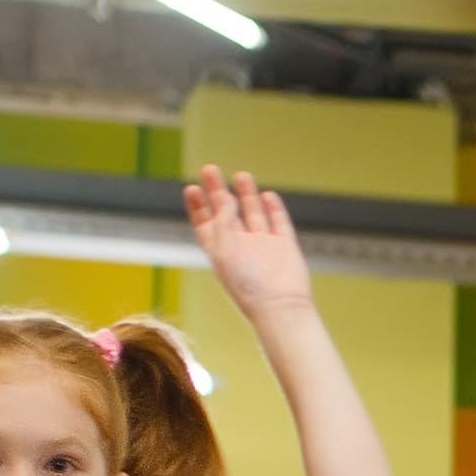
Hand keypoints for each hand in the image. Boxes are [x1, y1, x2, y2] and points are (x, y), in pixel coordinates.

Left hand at [185, 165, 312, 315]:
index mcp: (220, 251)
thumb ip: (223, 218)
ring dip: (245, 194)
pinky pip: (278, 222)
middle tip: (209, 168)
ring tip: (240, 174)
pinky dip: (273, 208)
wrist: (279, 306)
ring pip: (253, 214)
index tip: (191, 187)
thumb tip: (227, 197)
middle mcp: (240, 247)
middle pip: (226, 213)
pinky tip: (267, 194)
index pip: (205, 223)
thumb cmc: (247, 284)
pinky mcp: (285, 247)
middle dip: (217, 191)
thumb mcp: (225, 246)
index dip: (197, 206)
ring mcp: (264, 246)